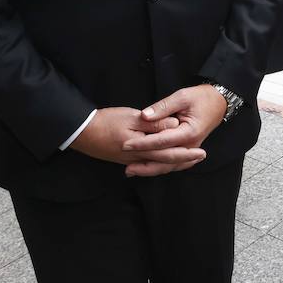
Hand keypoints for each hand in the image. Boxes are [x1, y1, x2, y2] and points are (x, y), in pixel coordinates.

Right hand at [69, 107, 190, 169]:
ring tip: (187, 161)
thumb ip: (154, 123)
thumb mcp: (132, 117)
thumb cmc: (106, 121)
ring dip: (173, 164)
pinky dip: (158, 165)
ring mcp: (129, 161)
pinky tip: (162, 163)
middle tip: (201, 157)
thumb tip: (174, 126)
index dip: (185, 151)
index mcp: (141, 146)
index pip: (168, 151)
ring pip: (156, 165)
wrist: (81, 132)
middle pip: (164, 161)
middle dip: (184, 160)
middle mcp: (137, 158)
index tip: (201, 150)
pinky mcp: (124, 159)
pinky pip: (146, 165)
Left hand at [121, 85, 228, 177]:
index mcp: (190, 132)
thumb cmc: (201, 97)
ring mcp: (192, 149)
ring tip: (132, 171)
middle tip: (126, 167)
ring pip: (170, 166)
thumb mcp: (182, 96)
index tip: (126, 144)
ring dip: (151, 170)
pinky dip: (161, 168)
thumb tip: (144, 116)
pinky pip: (175, 164)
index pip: (162, 141)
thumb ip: (162, 107)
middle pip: (165, 160)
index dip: (143, 143)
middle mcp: (192, 145)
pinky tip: (148, 170)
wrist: (219, 101)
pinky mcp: (189, 150)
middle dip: (144, 163)